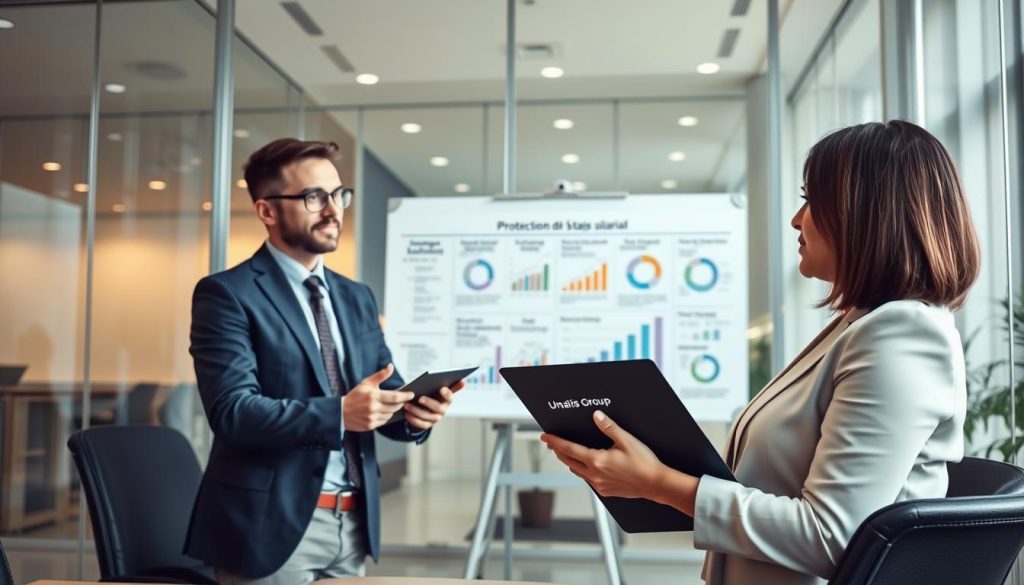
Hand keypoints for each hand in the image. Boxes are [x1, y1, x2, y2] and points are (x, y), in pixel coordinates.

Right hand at [342, 364, 413, 431]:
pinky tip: (383, 412)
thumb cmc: (355, 396)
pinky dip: (386, 416)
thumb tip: (391, 366)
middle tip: (403, 400)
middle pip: (395, 407)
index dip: (405, 396)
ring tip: (391, 405)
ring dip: (393, 410)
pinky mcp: (370, 425)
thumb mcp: (366, 383)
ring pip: (390, 415)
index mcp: (373, 396)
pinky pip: (384, 421)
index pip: (395, 397)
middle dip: (400, 403)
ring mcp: (372, 418)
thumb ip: (380, 375)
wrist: (340, 412)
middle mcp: (373, 408)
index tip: (411, 394)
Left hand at [403, 380, 464, 430]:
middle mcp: (442, 410)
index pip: (450, 397)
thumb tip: (464, 381)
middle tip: (420, 398)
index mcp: (446, 400)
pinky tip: (406, 414)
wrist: (424, 408)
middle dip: (430, 403)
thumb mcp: (439, 389)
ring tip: (407, 405)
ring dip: (417, 411)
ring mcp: (435, 418)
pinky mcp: (427, 425)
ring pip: (428, 416)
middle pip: (439, 408)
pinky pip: (421, 424)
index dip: (447, 393)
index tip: (441, 388)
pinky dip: (413, 419)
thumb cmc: (432, 395)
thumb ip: (450, 385)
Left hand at [540, 410, 665, 499]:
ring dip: (569, 461)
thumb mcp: (626, 440)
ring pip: (577, 471)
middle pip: (568, 461)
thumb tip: (596, 416)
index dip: (555, 442)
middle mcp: (594, 475)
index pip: (568, 449)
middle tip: (551, 443)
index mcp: (597, 461)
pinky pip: (587, 479)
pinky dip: (582, 470)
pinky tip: (585, 466)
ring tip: (566, 453)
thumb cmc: (644, 463)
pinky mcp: (605, 491)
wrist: (655, 484)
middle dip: (558, 451)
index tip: (545, 437)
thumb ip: (609, 427)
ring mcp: (599, 485)